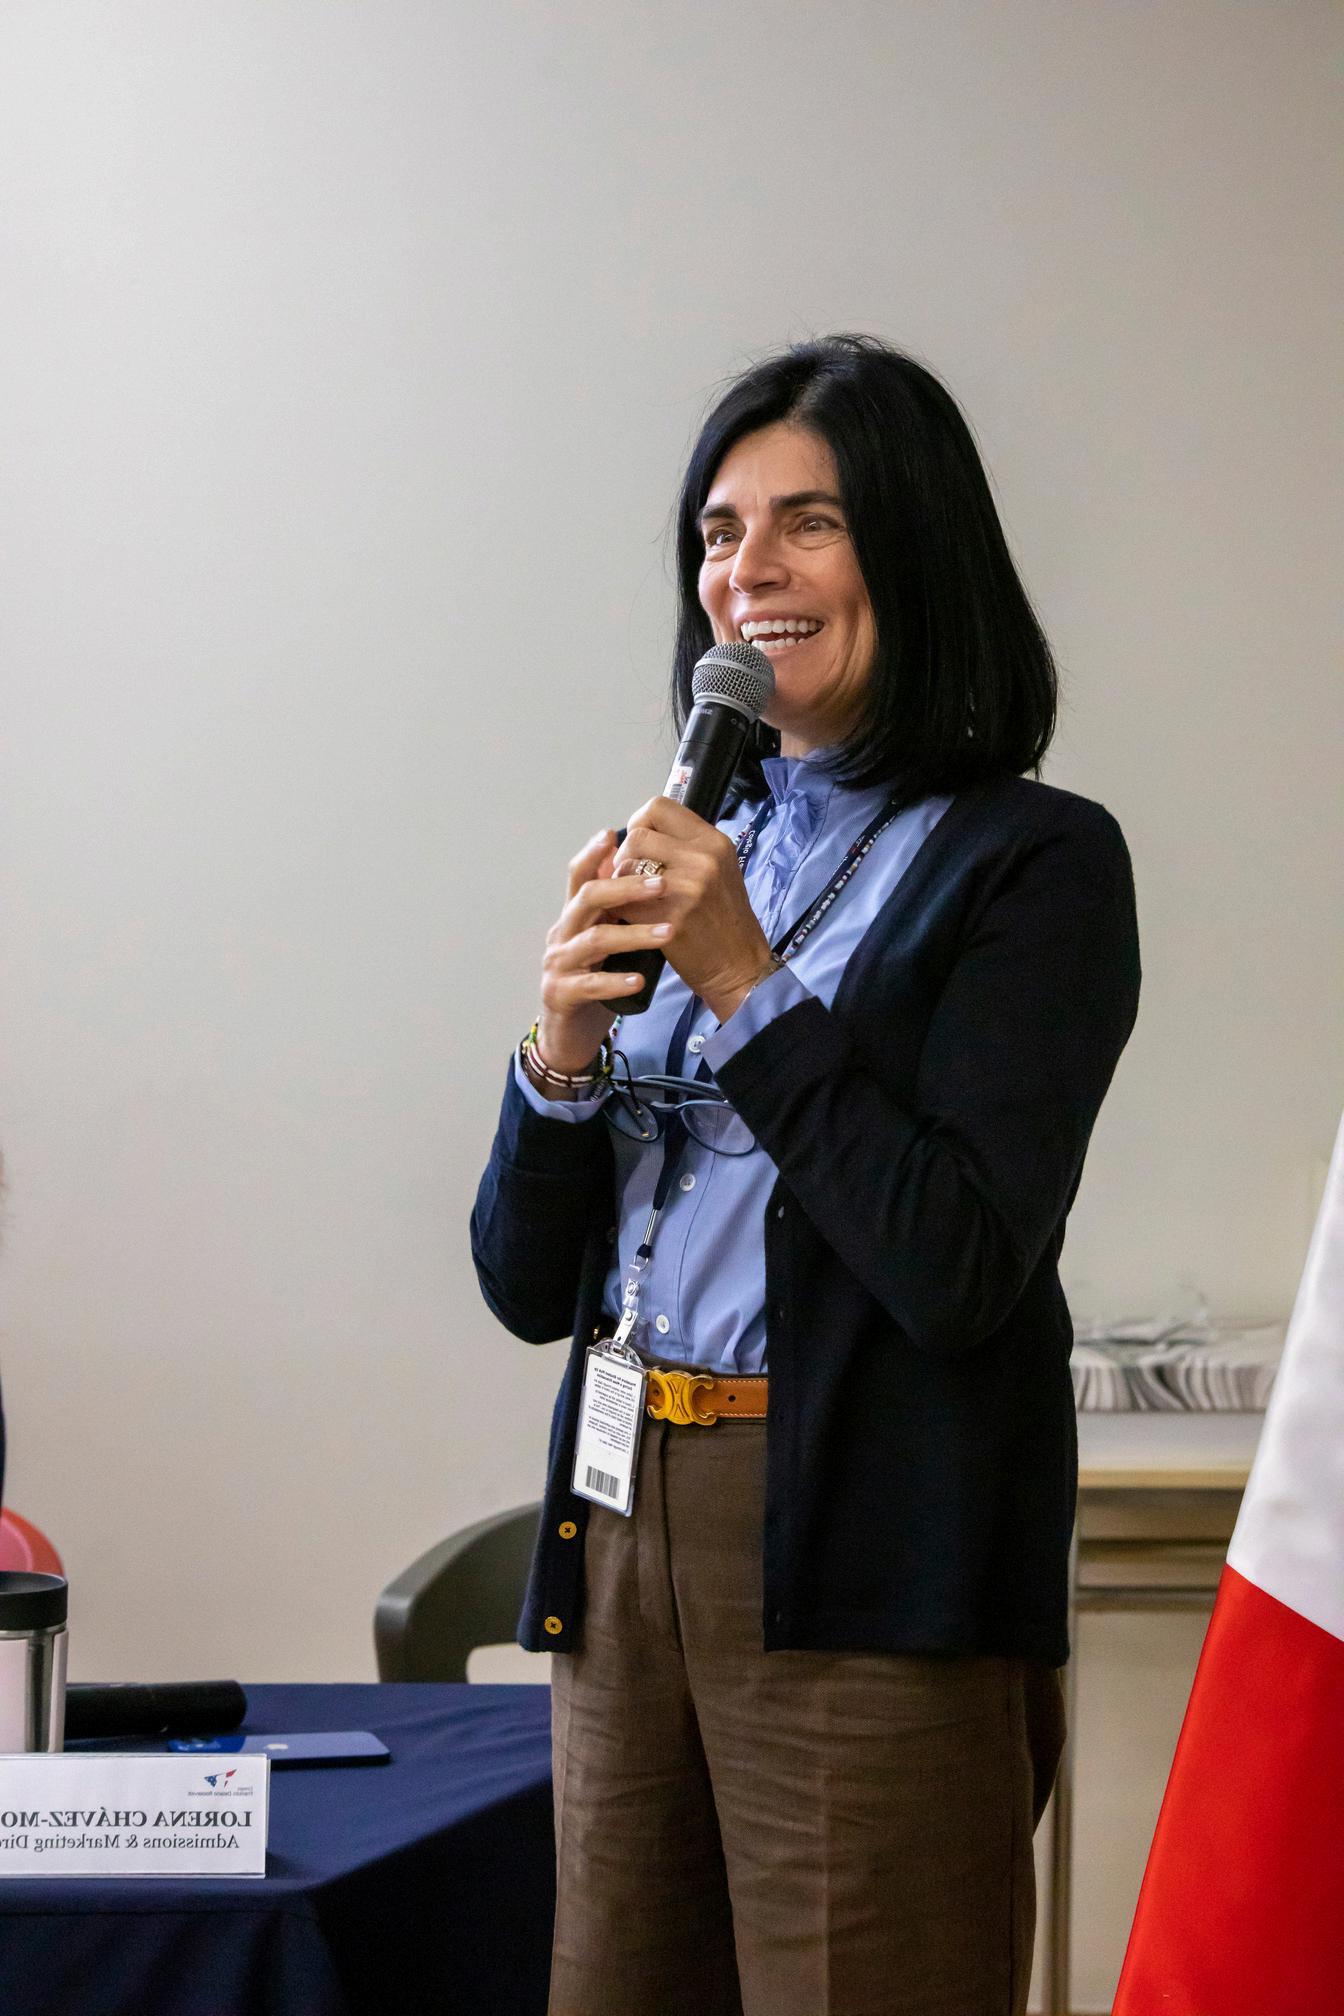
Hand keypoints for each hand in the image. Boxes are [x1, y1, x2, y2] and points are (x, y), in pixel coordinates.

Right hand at [534, 828, 669, 1078]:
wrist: (569, 1036)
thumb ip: (617, 913)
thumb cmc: (594, 984)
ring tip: (669, 931)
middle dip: (626, 886)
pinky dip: (615, 980)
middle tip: (663, 883)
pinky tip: (640, 979)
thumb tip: (648, 875)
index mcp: (574, 918)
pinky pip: (589, 985)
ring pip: (595, 940)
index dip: (593, 854)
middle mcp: (561, 935)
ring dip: (634, 933)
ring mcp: (558, 965)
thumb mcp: (606, 941)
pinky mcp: (560, 995)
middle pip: (588, 898)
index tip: (616, 834)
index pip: (579, 876)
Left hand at [615, 796, 776, 1020]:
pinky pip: (624, 900)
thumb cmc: (726, 919)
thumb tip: (641, 831)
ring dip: (620, 880)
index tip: (639, 843)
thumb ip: (686, 847)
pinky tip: (632, 917)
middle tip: (630, 874)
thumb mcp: (720, 869)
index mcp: (714, 842)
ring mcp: (686, 888)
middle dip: (625, 853)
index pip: (658, 806)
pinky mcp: (669, 918)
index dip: (640, 821)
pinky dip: (621, 908)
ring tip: (631, 896)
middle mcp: (703, 859)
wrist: (739, 965)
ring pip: (627, 865)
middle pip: (638, 834)